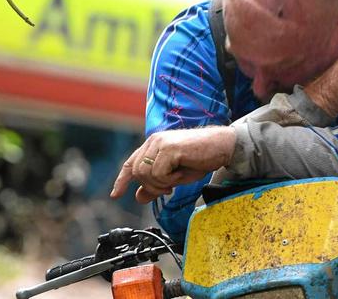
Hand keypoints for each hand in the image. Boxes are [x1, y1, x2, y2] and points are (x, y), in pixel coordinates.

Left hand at [110, 126, 235, 203]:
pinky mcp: (169, 148)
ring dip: (161, 184)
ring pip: (145, 174)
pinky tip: (181, 174)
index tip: (115, 195)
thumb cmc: (202, 158)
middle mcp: (154, 141)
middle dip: (151, 187)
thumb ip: (156, 185)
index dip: (122, 180)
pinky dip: (170, 180)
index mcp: (153, 145)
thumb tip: (139, 196)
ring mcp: (160, 143)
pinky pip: (158, 173)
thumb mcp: (176, 176)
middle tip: (169, 189)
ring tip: (177, 179)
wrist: (221, 147)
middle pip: (136, 172)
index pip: (130, 163)